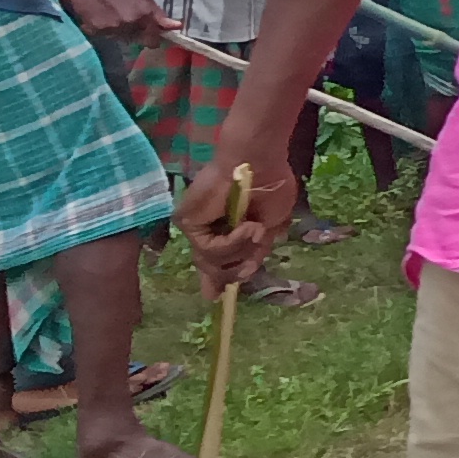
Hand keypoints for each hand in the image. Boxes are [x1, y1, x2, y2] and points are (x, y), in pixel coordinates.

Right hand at [55, 0, 172, 42]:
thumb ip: (158, 14)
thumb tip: (177, 27)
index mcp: (144, 14)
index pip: (153, 41)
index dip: (151, 37)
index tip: (147, 31)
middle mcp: (130, 23)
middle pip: (136, 41)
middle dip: (134, 33)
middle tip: (125, 17)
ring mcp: (111, 28)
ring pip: (120, 39)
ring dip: (118, 32)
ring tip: (111, 15)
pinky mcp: (94, 30)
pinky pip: (103, 37)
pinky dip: (102, 30)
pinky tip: (99, 16)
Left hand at [174, 148, 299, 293]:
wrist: (258, 161)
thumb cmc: (271, 185)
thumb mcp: (271, 225)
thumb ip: (256, 251)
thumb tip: (247, 273)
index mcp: (224, 227)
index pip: (214, 259)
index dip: (215, 280)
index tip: (213, 297)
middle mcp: (205, 228)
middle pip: (211, 267)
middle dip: (233, 270)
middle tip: (252, 257)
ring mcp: (195, 226)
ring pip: (212, 262)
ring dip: (241, 250)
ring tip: (256, 228)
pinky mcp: (187, 222)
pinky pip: (209, 249)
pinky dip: (232, 243)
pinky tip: (246, 226)